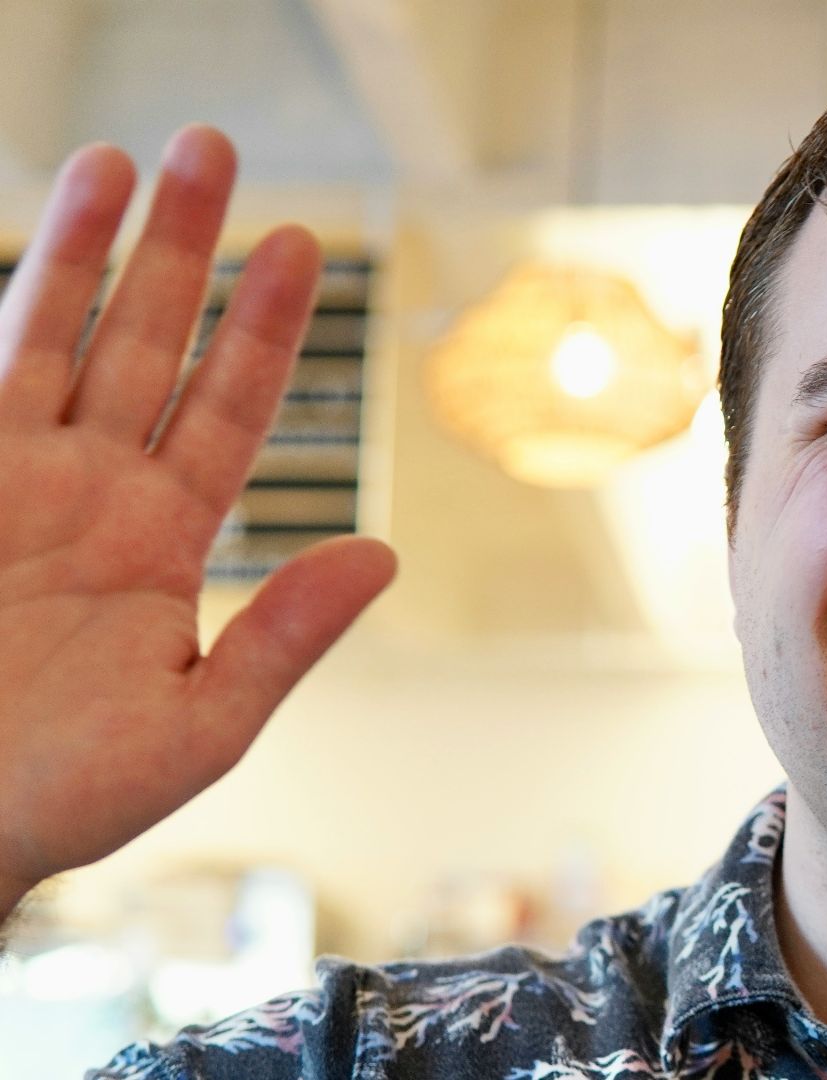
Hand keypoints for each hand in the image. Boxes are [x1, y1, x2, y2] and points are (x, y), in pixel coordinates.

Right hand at [0, 126, 395, 913]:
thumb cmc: (64, 796)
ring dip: (80, 251)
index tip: (301, 245)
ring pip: (52, 339)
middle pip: (146, 343)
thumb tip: (381, 557)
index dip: (264, 327)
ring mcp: (10, 483)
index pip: (230, 407)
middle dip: (178, 250)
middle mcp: (91, 492)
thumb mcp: (201, 728)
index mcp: (163, 539)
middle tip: (210, 148)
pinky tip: (24, 250)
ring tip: (112, 158)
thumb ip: (284, 638)